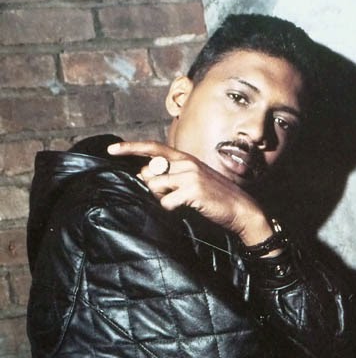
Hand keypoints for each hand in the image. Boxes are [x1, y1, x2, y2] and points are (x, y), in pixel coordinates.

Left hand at [107, 140, 274, 245]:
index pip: (153, 148)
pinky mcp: (192, 191)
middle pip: (149, 173)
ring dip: (162, 199)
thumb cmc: (215, 197)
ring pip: (155, 187)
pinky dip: (171, 209)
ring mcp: (189, 175)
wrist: (241, 209)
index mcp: (185, 158)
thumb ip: (173, 176)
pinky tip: (186, 209)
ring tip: (181, 203)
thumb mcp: (194, 180)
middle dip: (153, 188)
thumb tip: (146, 177)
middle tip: (172, 197)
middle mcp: (186, 163)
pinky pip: (166, 202)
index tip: (112, 150)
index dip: (131, 148)